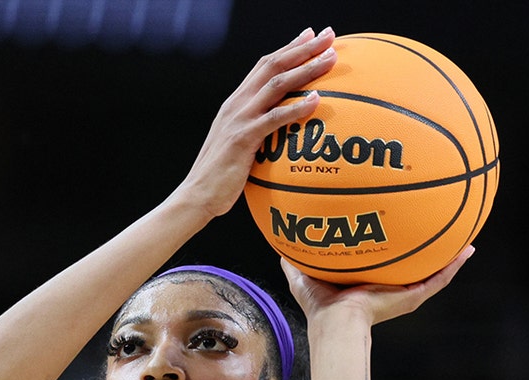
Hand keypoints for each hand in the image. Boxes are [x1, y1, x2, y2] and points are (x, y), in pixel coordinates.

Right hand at [174, 27, 337, 221]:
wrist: (197, 196)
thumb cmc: (221, 177)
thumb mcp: (239, 145)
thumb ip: (256, 131)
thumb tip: (281, 131)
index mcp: (235, 103)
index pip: (264, 66)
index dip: (288, 48)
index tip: (311, 35)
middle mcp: (236, 104)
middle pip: (272, 66)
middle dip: (302, 48)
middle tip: (329, 36)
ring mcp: (239, 119)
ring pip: (276, 84)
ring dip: (306, 69)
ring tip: (331, 59)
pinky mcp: (243, 138)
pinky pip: (274, 118)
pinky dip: (297, 107)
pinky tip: (317, 99)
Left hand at [281, 246, 475, 326]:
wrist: (336, 322)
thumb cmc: (319, 306)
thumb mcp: (303, 273)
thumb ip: (294, 255)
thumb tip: (282, 234)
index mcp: (369, 284)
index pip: (386, 265)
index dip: (394, 249)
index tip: (401, 230)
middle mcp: (390, 289)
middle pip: (413, 268)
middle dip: (426, 251)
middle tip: (440, 230)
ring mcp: (403, 294)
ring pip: (433, 274)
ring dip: (449, 258)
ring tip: (466, 240)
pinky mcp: (412, 298)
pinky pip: (438, 280)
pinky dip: (453, 266)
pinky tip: (467, 250)